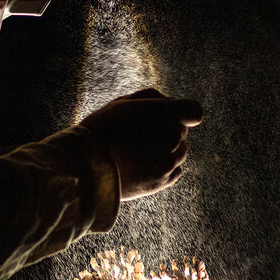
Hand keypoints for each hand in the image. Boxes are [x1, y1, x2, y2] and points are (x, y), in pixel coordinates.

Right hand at [79, 88, 202, 200]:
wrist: (86, 166)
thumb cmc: (100, 130)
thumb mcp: (122, 103)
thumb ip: (152, 98)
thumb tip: (170, 105)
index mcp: (165, 114)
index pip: (193, 112)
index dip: (180, 112)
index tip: (165, 116)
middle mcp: (173, 138)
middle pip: (181, 131)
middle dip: (165, 130)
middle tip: (135, 134)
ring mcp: (169, 161)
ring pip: (180, 152)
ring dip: (166, 149)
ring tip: (137, 151)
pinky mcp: (163, 181)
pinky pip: (175, 171)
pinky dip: (164, 167)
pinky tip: (142, 165)